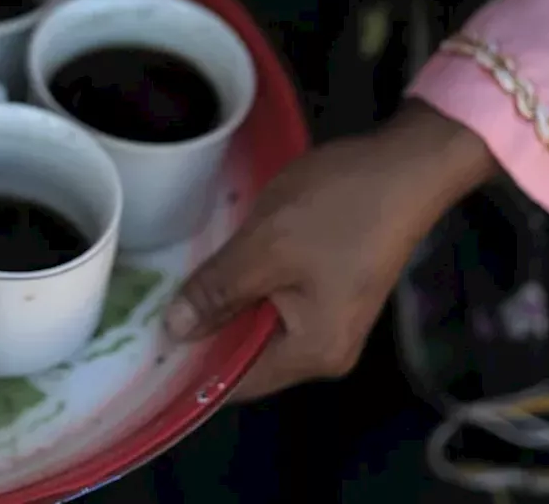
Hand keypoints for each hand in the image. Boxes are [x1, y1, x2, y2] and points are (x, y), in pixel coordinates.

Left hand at [163, 102, 497, 399]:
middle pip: (244, 356)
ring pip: (255, 325)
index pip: (235, 383)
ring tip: (166, 289)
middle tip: (142, 310)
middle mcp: (324, 350)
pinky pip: (272, 302)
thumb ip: (217, 292)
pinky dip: (242, 288)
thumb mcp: (264, 247)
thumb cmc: (338, 206)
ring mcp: (329, 320)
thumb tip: (173, 331)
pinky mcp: (329, 291)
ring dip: (218, 306)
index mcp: (312, 352)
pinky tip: (211, 269)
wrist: (407, 164)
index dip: (187, 367)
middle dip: (199, 333)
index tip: (140, 346)